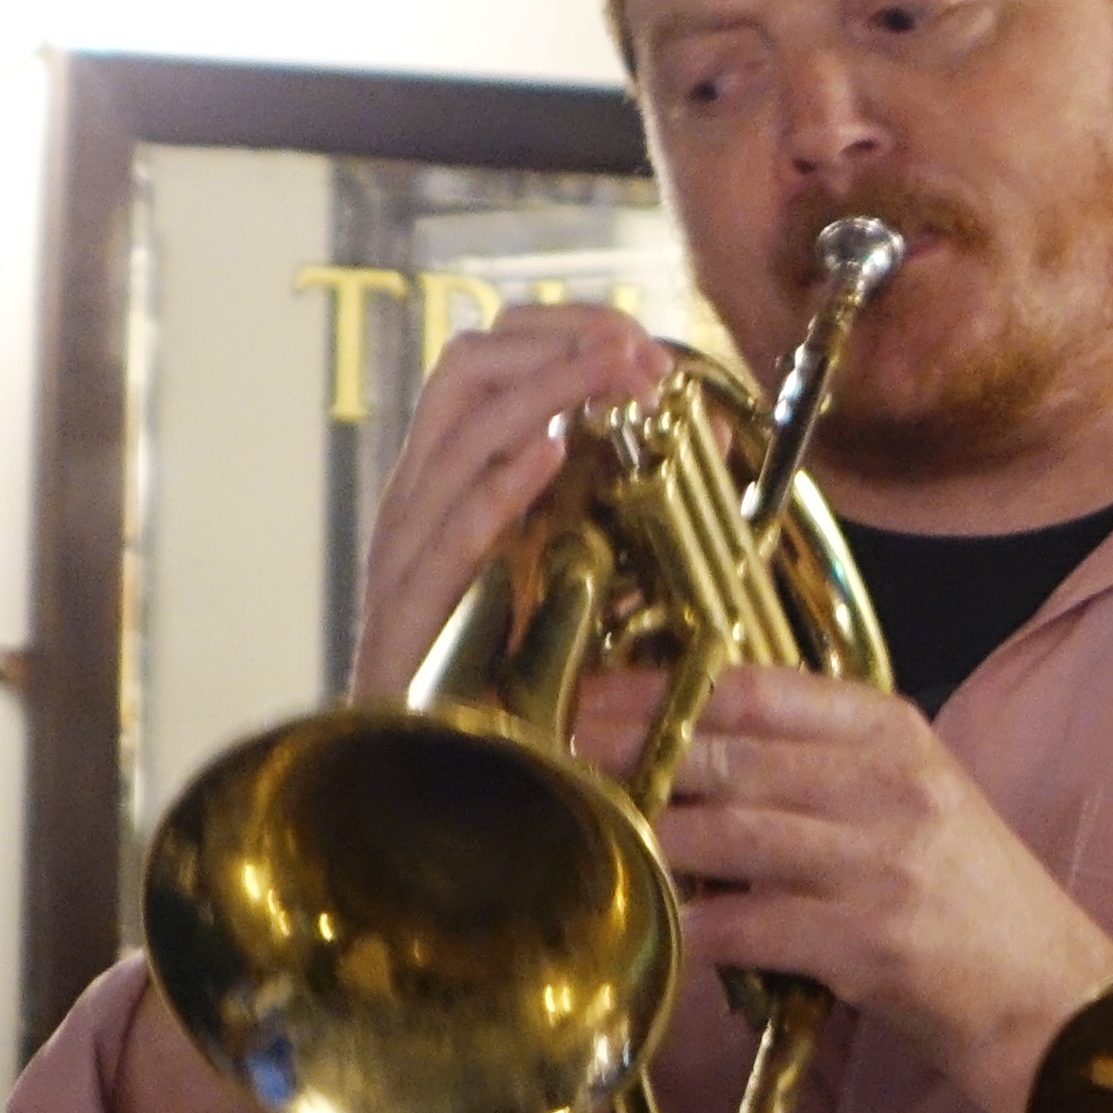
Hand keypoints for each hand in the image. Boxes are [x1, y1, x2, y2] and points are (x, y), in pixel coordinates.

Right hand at [348, 307, 680, 701]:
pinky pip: (446, 539)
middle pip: (463, 373)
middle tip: (638, 353)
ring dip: (544, 393)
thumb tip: (706, 438)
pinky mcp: (407, 618)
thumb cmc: (499, 672)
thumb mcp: (570, 564)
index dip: (562, 336)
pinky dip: (497, 489)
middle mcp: (420, 499)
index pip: (487, 361)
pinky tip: (547, 454)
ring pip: (457, 438)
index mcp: (452, 478)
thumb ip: (618, 501)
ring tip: (614, 371)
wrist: (429, 776)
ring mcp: (406, 554)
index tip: (644, 346)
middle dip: (555, 346)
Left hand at [618, 665, 1112, 1112]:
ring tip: (592, 840)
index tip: (593, 697)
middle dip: (633, 756)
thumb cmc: (977, 908)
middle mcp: (890, 786)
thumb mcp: (918, 807)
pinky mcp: (871, 941)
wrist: (1059, 1001)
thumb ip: (825, 772)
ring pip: (728, 833)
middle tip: (564, 762)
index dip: (663, 689)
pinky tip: (658, 931)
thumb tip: (697, 758)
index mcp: (897, 736)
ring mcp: (881, 862)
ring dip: (650, 840)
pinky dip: (694, 927)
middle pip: (729, 754)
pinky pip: (750, 924)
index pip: (758, 689)